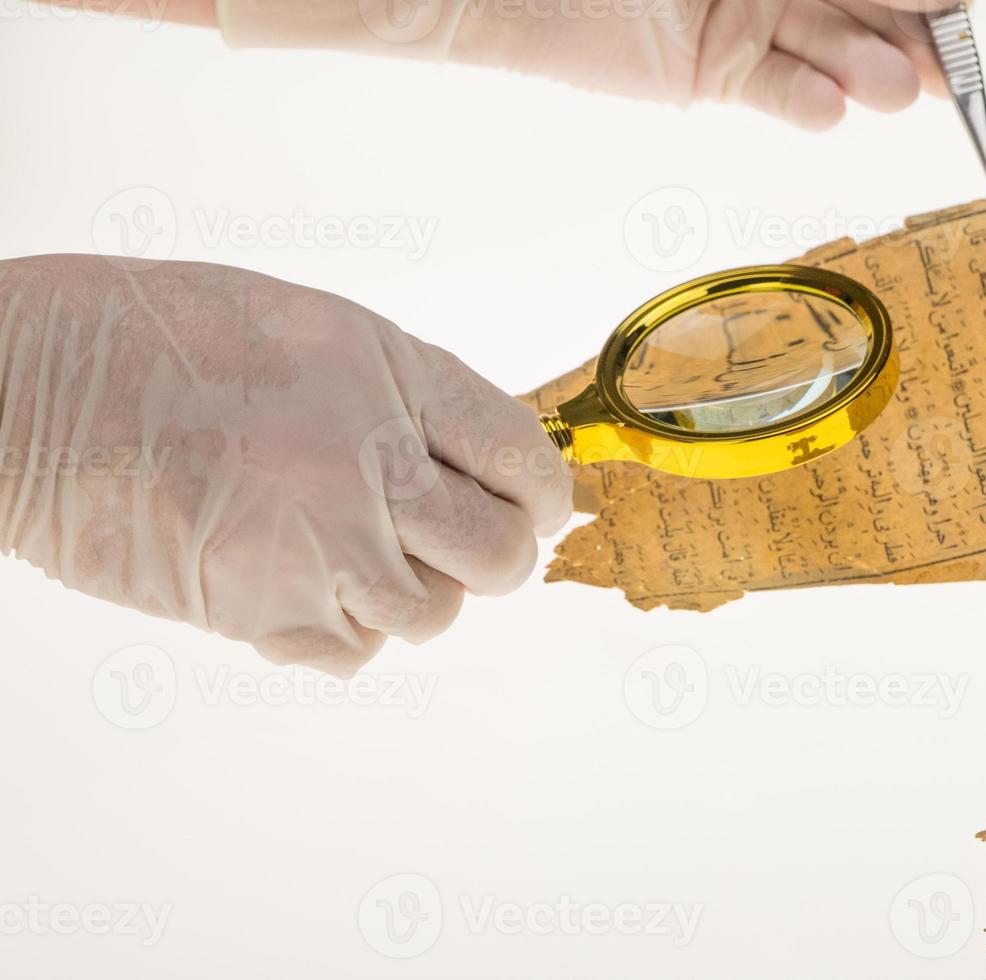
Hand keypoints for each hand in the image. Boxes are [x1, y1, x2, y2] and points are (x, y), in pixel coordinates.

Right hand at [0, 255, 570, 675]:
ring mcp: (319, 541)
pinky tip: (298, 585)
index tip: (540, 510)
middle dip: (495, 558)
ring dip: (408, 595)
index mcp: (386, 374)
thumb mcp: (312, 334)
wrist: (30, 388)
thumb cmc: (158, 342)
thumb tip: (477, 463)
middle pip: (500, 552)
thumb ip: (404, 397)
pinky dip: (341, 632)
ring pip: (433, 613)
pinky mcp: (263, 610)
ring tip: (351, 556)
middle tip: (462, 550)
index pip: (520, 455)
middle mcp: (367, 458)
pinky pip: (356, 652)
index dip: (544, 494)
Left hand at [215, 0, 948, 130]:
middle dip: (917, 30)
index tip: (956, 6)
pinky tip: (832, 109)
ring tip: (895, 88)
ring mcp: (749, 20)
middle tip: (948, 63)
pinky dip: (807, 103)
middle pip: (869, 1)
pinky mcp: (715, 72)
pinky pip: (777, 90)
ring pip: (832, 48)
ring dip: (870, 67)